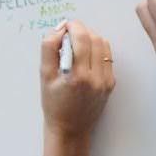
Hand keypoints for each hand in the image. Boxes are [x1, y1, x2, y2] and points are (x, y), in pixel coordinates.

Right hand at [40, 21, 114, 155]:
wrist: (70, 129)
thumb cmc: (54, 104)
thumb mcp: (44, 76)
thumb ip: (48, 49)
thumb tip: (59, 30)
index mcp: (78, 76)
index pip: (81, 38)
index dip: (73, 26)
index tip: (64, 26)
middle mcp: (96, 78)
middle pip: (95, 39)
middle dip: (81, 30)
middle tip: (69, 34)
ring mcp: (106, 81)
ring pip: (104, 46)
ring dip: (91, 39)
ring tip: (77, 44)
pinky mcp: (111, 84)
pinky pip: (107, 58)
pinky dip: (97, 51)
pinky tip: (86, 57)